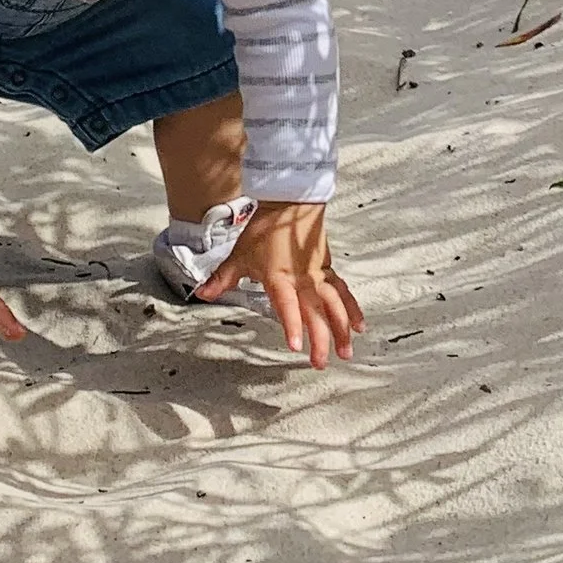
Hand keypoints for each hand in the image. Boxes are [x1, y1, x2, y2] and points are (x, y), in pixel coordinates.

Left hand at [199, 200, 362, 365]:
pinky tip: (359, 324)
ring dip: (341, 329)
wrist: (289, 200)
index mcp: (279, 277)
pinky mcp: (328, 269)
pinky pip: (342, 291)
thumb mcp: (240, 254)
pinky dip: (352, 308)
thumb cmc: (266, 226)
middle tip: (319, 362)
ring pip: (334, 305)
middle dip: (319, 339)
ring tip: (346, 351)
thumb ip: (223, 278)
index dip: (291, 325)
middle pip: (314, 312)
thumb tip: (202, 293)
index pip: (286, 305)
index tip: (295, 345)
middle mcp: (302, 279)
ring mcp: (318, 274)